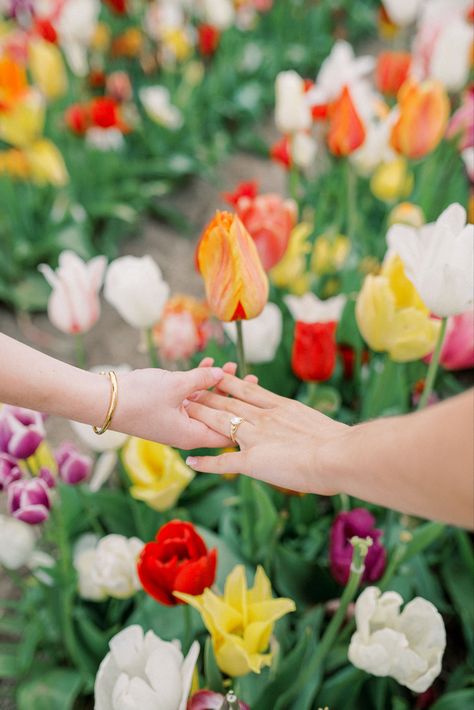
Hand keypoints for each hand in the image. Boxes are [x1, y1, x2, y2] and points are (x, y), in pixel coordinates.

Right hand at [111, 361, 257, 449]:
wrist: (102, 400)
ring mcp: (175, 420)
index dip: (244, 418)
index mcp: (192, 434)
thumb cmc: (139, 398)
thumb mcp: (176, 386)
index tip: (258, 401)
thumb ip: (202, 379)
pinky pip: (188, 397)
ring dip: (215, 385)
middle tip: (252, 381)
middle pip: (218, 417)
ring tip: (232, 367)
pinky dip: (197, 383)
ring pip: (203, 404)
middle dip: (234, 398)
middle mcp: (186, 431)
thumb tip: (222, 373)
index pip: (228, 434)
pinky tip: (207, 364)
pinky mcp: (165, 409)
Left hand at [184, 374, 347, 493]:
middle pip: (228, 402)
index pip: (247, 389)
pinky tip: (190, 460)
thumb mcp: (316, 424)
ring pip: (220, 423)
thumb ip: (302, 424)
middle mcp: (263, 417)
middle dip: (206, 395)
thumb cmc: (337, 441)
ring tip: (183, 410)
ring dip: (200, 416)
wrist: (338, 454)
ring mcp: (255, 438)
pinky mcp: (253, 461)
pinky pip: (223, 461)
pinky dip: (206, 462)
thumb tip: (302, 430)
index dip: (228, 381)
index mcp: (280, 407)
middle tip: (189, 388)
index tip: (215, 374)